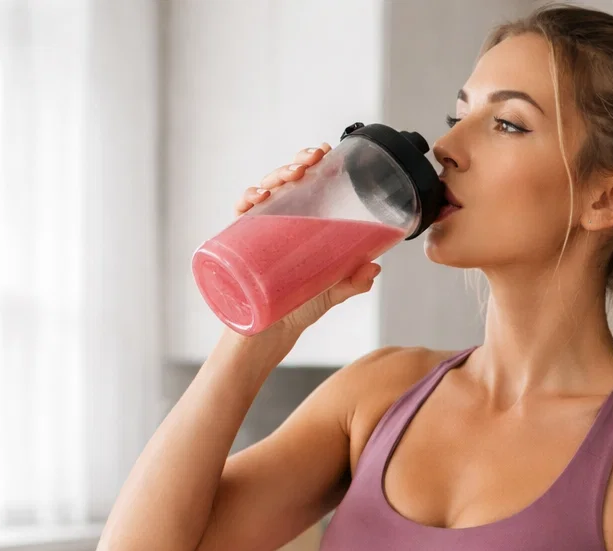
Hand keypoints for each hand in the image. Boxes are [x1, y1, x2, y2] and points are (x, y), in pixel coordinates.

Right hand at [226, 141, 382, 346]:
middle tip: (310, 162)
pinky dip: (245, 202)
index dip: (312, 163)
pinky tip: (257, 198)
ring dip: (274, 177)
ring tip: (290, 176)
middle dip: (295, 164)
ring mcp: (258, 230)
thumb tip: (374, 267)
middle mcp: (277, 221)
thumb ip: (352, 282)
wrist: (270, 335)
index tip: (326, 152)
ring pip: (262, 191)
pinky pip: (239, 216)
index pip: (305, 184)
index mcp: (300, 223)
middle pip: (283, 182)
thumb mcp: (331, 292)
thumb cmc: (298, 307)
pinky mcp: (240, 244)